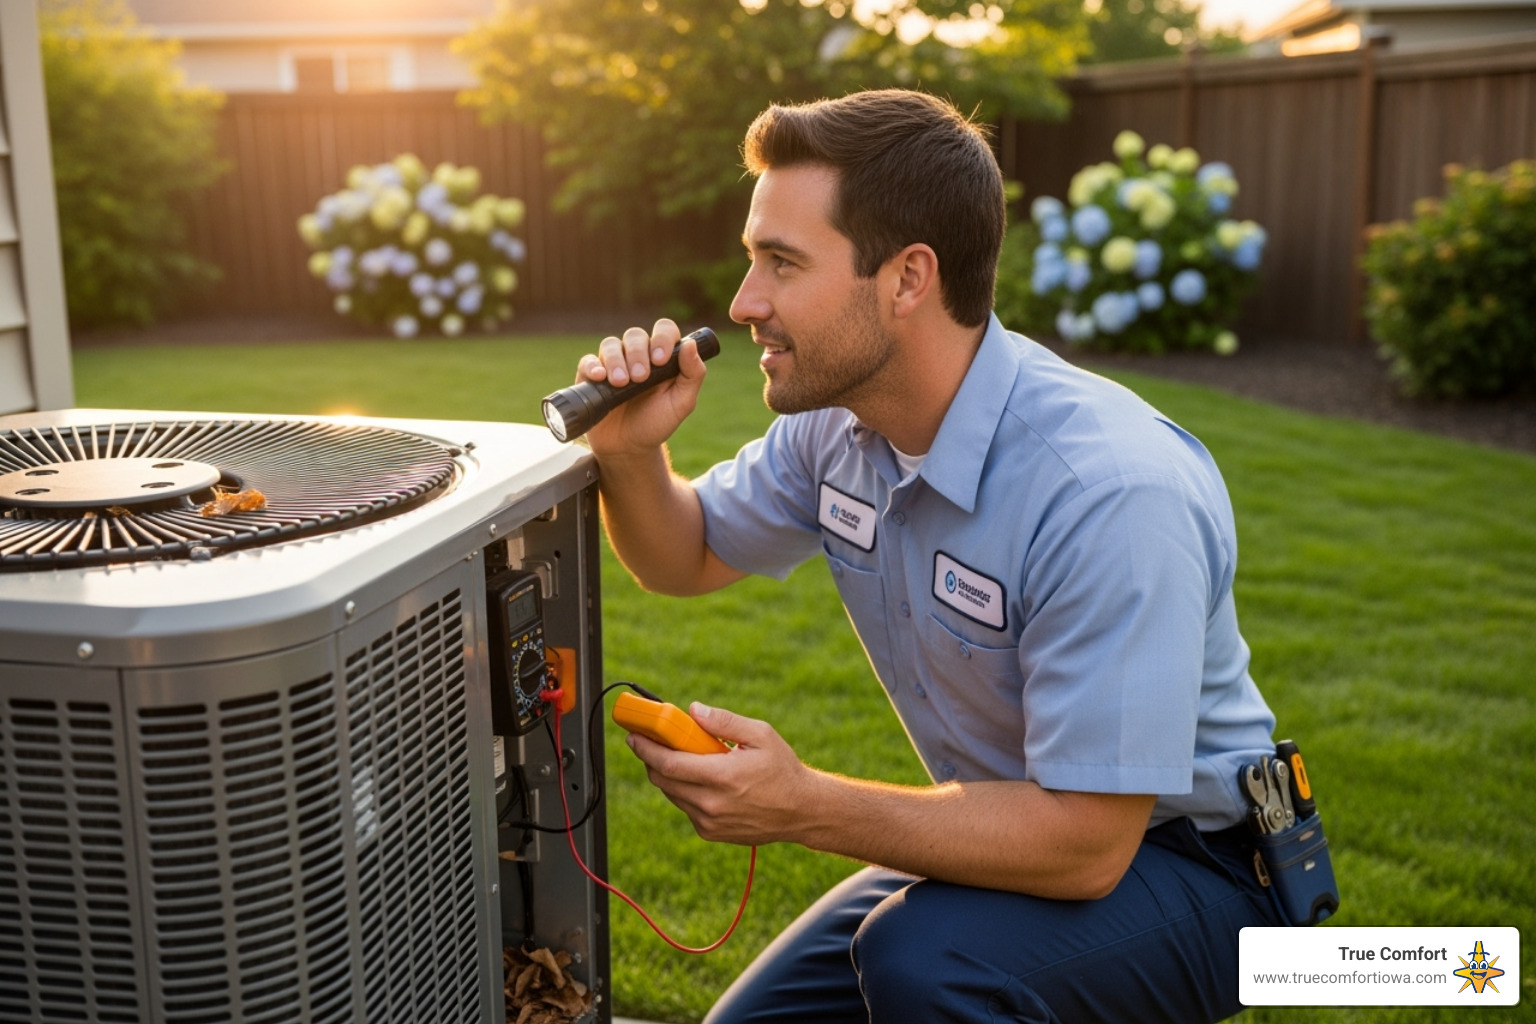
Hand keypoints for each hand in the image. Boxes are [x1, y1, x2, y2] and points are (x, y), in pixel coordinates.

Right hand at [575, 318, 708, 456]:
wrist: (628, 447)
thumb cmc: (656, 423)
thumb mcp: (682, 403)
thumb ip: (693, 374)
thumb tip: (690, 345)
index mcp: (663, 357)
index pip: (664, 330)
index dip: (662, 338)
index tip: (660, 360)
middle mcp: (638, 355)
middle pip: (635, 335)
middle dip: (638, 354)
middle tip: (640, 378)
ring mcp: (613, 364)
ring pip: (611, 345)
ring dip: (616, 360)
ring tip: (621, 383)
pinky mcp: (591, 376)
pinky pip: (588, 361)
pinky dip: (592, 366)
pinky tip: (600, 377)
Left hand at [626, 703, 817, 846]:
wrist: (802, 811)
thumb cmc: (782, 769)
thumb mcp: (761, 735)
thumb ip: (725, 722)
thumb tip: (694, 711)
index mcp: (723, 776)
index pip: (669, 763)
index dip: (646, 748)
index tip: (633, 735)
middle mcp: (712, 803)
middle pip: (662, 780)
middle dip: (650, 759)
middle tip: (650, 741)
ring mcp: (710, 822)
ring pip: (671, 794)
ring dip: (667, 774)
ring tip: (679, 756)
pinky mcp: (711, 832)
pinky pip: (685, 807)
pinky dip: (684, 791)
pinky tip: (700, 778)